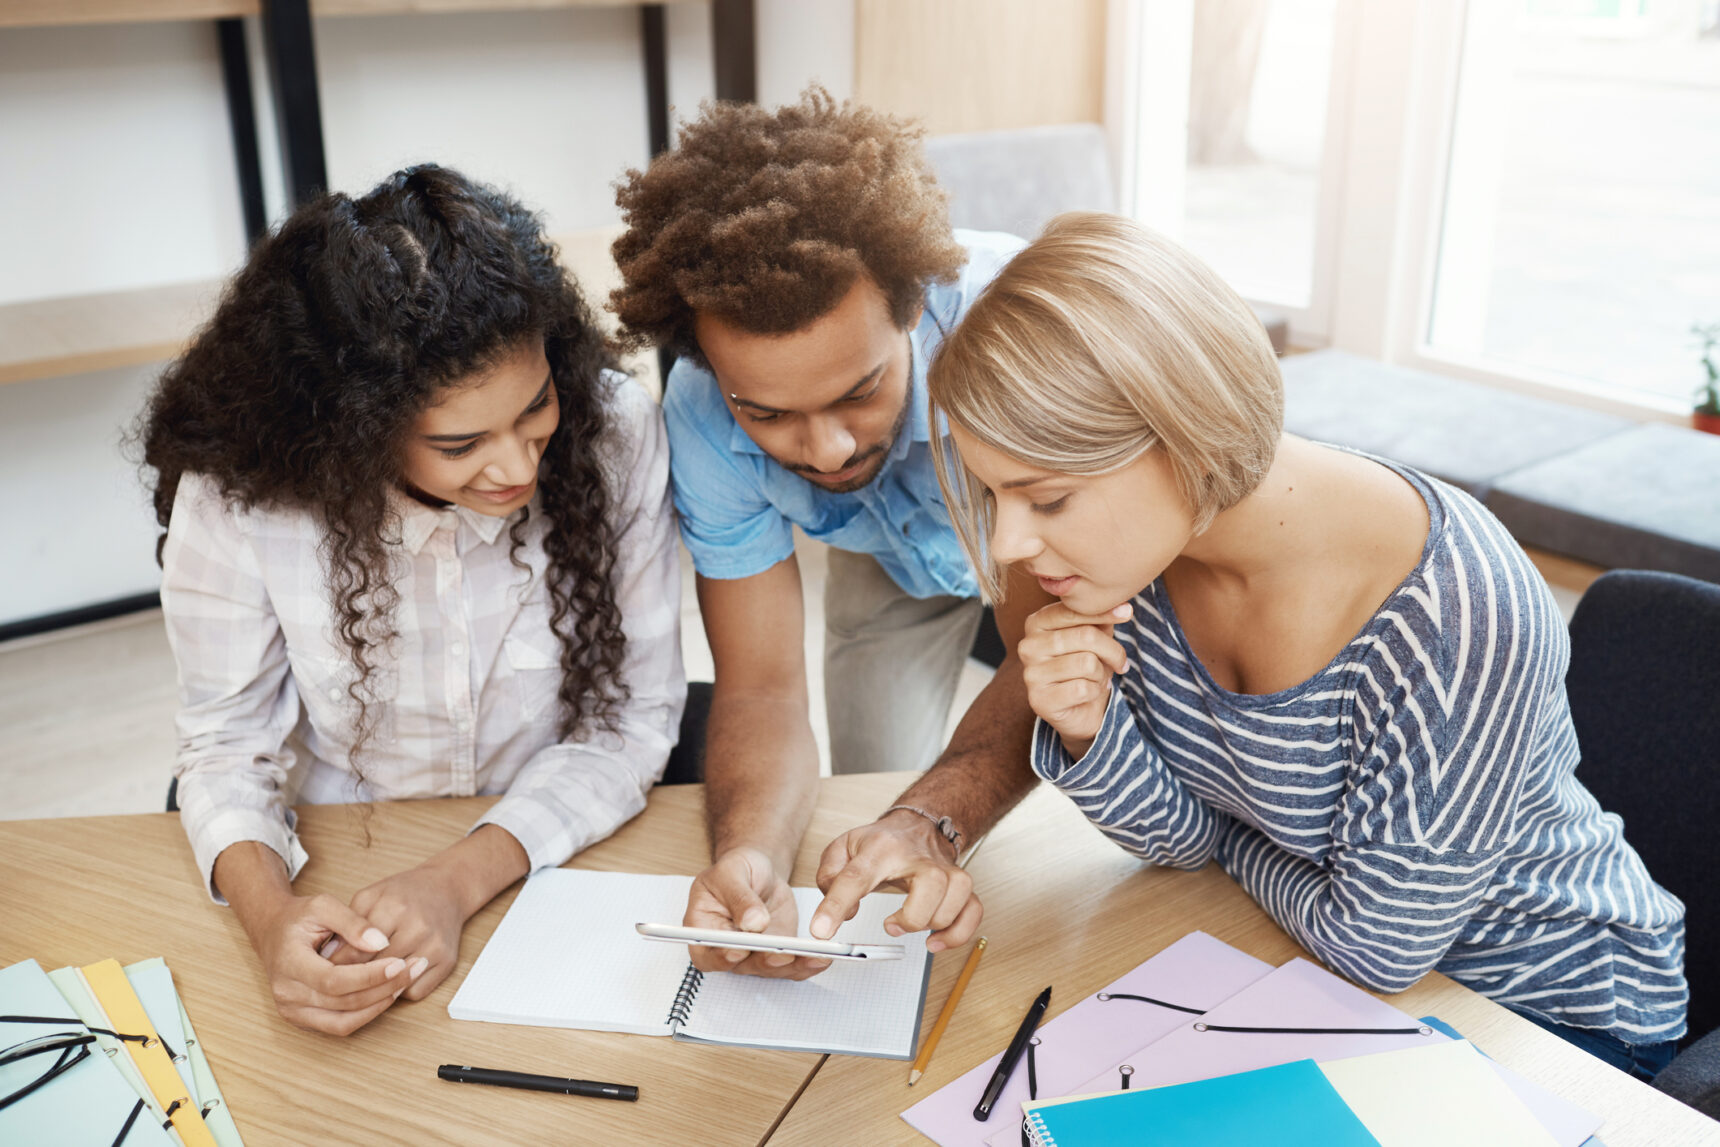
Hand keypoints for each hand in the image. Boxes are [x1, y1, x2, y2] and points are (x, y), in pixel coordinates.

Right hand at [245, 892, 419, 1035]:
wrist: (273, 932)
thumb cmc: (299, 917)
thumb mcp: (323, 906)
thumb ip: (353, 922)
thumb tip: (381, 942)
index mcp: (288, 964)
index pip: (333, 980)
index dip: (369, 976)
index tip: (399, 963)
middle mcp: (287, 994)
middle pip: (342, 1003)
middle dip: (382, 989)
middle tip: (413, 969)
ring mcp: (292, 1011)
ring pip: (342, 1021)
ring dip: (378, 1005)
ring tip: (405, 982)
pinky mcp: (302, 1019)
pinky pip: (339, 1026)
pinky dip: (366, 1014)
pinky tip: (388, 994)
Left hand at [332, 865, 465, 1000]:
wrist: (447, 888)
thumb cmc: (404, 893)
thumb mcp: (370, 897)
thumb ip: (347, 925)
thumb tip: (326, 958)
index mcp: (394, 908)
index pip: (356, 950)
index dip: (335, 965)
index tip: (323, 972)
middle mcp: (418, 928)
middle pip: (374, 969)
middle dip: (351, 979)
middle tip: (336, 983)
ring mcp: (434, 947)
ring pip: (394, 985)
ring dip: (375, 988)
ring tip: (361, 984)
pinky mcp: (447, 962)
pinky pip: (414, 992)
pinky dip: (400, 992)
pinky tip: (391, 980)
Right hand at [684, 847, 831, 979]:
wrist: (757, 870)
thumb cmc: (735, 870)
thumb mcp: (731, 873)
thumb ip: (739, 897)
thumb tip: (753, 923)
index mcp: (704, 931)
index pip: (707, 954)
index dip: (721, 957)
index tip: (738, 951)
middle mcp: (726, 950)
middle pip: (743, 966)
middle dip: (765, 961)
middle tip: (783, 954)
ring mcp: (753, 954)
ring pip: (771, 968)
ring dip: (793, 965)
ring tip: (814, 955)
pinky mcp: (777, 952)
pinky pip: (791, 964)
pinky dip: (808, 963)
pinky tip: (822, 957)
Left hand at [811, 809, 979, 953]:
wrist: (917, 825)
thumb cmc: (881, 842)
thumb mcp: (843, 849)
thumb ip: (829, 877)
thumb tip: (841, 912)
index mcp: (881, 848)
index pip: (856, 876)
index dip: (836, 906)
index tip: (822, 931)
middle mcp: (918, 857)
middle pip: (931, 884)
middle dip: (912, 916)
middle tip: (890, 925)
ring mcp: (945, 870)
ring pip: (955, 898)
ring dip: (933, 923)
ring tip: (908, 925)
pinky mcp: (961, 886)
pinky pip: (973, 912)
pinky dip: (957, 933)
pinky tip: (936, 942)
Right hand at [1018, 600, 1130, 757]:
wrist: (1078, 709)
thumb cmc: (1085, 666)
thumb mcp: (1094, 636)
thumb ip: (1100, 619)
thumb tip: (1123, 608)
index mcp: (1036, 623)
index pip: (1073, 611)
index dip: (1104, 612)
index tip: (1127, 613)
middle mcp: (1028, 646)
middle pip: (1086, 636)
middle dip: (1112, 651)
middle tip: (1119, 662)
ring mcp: (1031, 674)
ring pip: (1087, 663)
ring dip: (1102, 674)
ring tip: (1096, 679)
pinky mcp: (1040, 700)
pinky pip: (1083, 689)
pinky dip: (1095, 691)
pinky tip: (1088, 694)